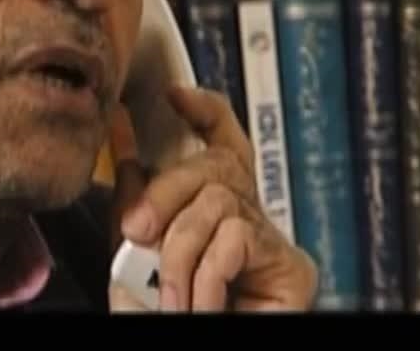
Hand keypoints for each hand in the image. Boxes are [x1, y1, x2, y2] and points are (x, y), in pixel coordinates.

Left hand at [106, 86, 317, 311]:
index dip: (207, 112)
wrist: (182, 348)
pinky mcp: (292, 270)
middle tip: (136, 234)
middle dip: (165, 194)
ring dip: (180, 250)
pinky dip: (206, 273)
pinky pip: (237, 239)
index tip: (174, 94)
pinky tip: (199, 302)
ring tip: (170, 295)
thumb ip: (135, 204)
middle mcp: (247, 218)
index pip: (223, 145)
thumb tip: (127, 151)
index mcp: (212, 209)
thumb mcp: (133, 255)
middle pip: (214, 168)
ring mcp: (272, 242)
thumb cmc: (159, 316)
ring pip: (218, 203)